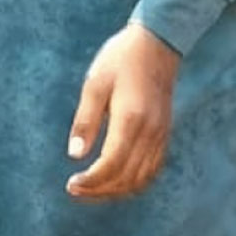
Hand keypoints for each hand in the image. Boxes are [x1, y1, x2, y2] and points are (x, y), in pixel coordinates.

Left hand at [65, 23, 181, 199]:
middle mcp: (150, 133)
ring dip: (116, 191)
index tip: (71, 185)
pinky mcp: (165, 134)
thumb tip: (74, 155)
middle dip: (99, 191)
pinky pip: (152, 170)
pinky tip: (114, 180)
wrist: (157, 44)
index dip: (91, 182)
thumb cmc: (120, 60)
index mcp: (131, 120)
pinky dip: (133, 182)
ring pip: (141, 179)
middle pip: (126, 178)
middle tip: (75, 190)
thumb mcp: (95, 84)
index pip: (111, 165)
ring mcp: (161, 135)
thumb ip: (85, 121)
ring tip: (91, 189)